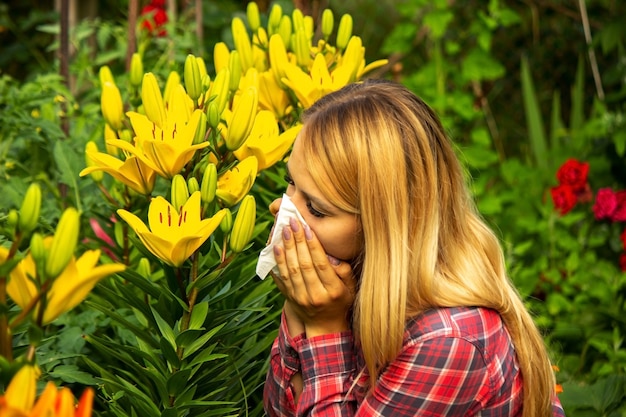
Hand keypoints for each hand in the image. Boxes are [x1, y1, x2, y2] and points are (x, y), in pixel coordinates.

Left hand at [271, 217, 355, 337]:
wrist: (325, 326)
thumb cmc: (341, 301)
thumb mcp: (351, 288)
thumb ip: (344, 271)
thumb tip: (330, 255)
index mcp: (333, 291)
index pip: (321, 264)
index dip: (313, 245)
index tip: (308, 228)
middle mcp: (315, 295)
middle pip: (304, 264)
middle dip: (297, 241)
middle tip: (293, 223)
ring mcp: (300, 298)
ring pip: (291, 270)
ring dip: (286, 248)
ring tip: (284, 231)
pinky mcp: (290, 298)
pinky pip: (281, 278)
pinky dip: (277, 262)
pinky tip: (276, 247)